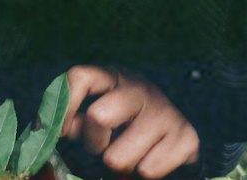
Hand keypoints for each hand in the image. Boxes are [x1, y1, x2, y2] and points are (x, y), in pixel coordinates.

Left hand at [60, 64, 200, 178]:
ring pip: (118, 157)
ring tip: (129, 157)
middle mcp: (140, 88)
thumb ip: (76, 126)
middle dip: (94, 144)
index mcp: (112, 79)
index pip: (80, 77)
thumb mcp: (99, 123)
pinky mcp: (186, 137)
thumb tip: (59, 129)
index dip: (64, 107)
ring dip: (120, 166)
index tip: (62, 133)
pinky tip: (150, 162)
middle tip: (102, 151)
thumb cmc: (126, 132)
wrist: (176, 145)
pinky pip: (148, 171)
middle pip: (99, 116)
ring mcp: (166, 110)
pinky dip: (144, 176)